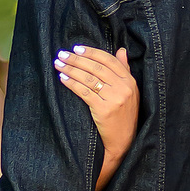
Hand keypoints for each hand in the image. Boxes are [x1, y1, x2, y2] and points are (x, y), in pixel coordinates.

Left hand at [55, 44, 138, 182]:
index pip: (109, 60)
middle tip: (62, 54)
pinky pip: (84, 92)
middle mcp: (124, 87)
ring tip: (58, 64)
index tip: (76, 48)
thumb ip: (124, 70)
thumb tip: (120, 50)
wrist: (124, 142)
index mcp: (130, 81)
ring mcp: (115, 98)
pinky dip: (72, 84)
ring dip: (71, 69)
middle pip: (96, 67)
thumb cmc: (124, 116)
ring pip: (89, 78)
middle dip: (76, 59)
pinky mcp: (104, 109)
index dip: (91, 53)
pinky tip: (62, 79)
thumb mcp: (130, 92)